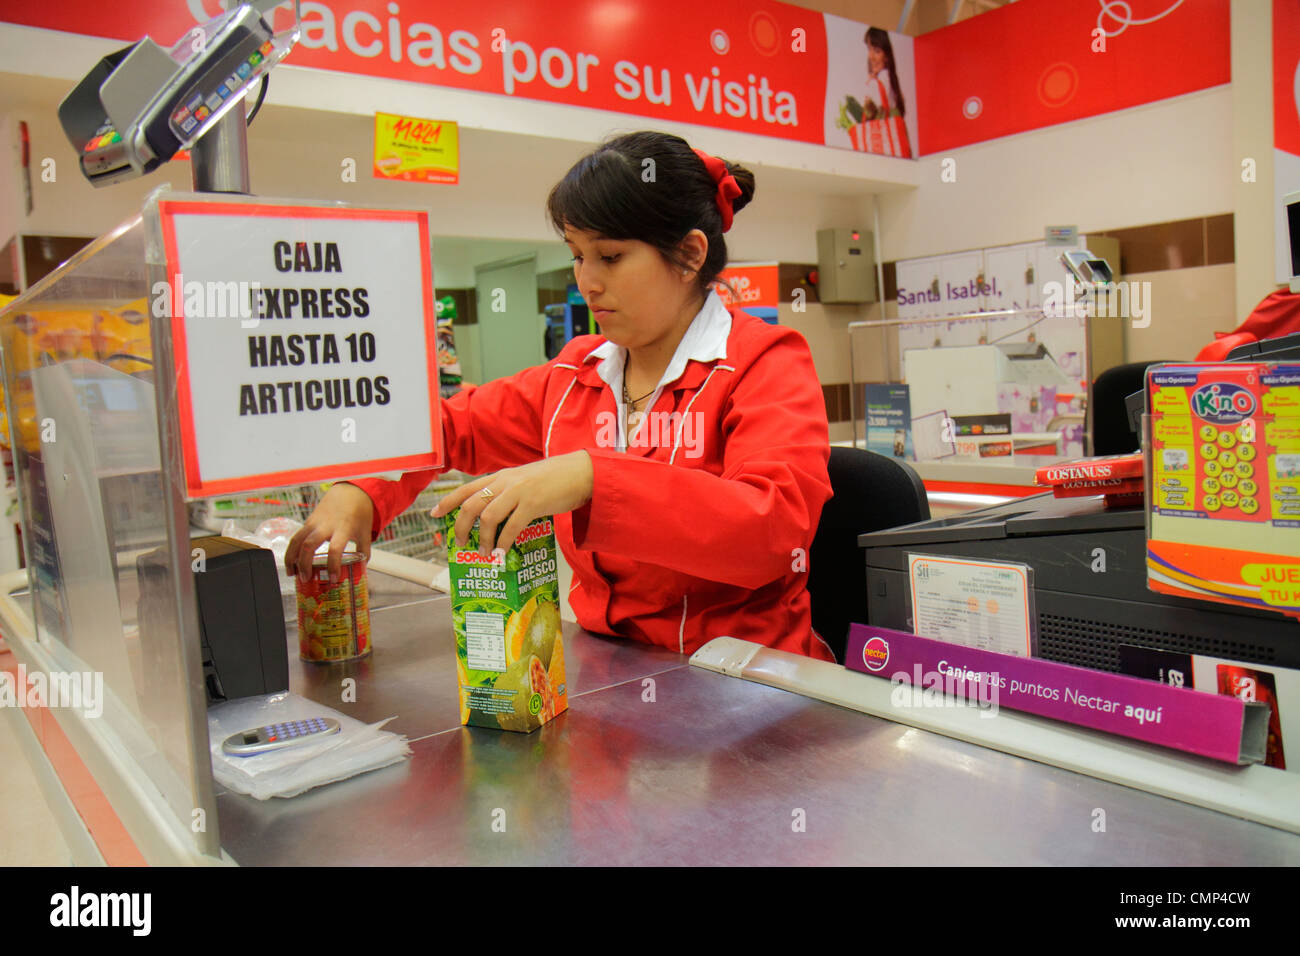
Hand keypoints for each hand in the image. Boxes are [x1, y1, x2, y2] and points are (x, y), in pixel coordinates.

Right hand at [284, 482, 374, 583]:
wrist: (350, 492)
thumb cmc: (359, 512)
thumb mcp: (366, 532)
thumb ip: (363, 550)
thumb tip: (361, 568)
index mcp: (344, 528)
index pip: (335, 548)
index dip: (333, 565)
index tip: (333, 578)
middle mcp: (326, 525)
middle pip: (309, 545)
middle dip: (304, 564)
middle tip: (305, 579)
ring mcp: (314, 522)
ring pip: (296, 540)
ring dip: (291, 558)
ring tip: (292, 574)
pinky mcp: (308, 521)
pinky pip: (296, 536)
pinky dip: (291, 550)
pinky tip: (292, 563)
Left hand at [431, 451, 593, 555]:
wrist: (581, 473)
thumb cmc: (554, 480)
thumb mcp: (524, 481)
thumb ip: (508, 494)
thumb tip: (494, 517)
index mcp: (500, 476)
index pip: (466, 488)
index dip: (447, 501)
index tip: (433, 513)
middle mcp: (505, 482)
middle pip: (471, 504)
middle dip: (460, 526)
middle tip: (460, 543)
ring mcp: (518, 491)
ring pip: (488, 517)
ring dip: (484, 539)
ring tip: (485, 553)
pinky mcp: (533, 503)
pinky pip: (511, 526)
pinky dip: (504, 542)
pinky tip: (503, 552)